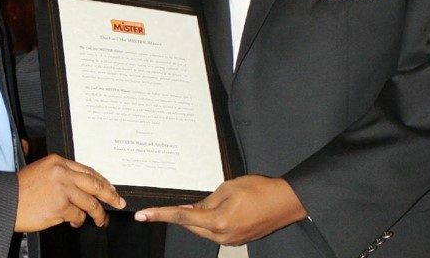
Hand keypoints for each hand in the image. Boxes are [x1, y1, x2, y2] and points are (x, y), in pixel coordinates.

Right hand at [15, 153, 125, 231]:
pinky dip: (79, 220)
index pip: (87, 171)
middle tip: (118, 202)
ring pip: (90, 202)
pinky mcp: (60, 206)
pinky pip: (78, 214)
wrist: (6, 201)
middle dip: (110, 195)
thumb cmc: (22, 190)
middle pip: (95, 183)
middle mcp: (62, 172)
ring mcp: (62, 189)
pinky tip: (76, 221)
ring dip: (97, 213)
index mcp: (58, 161)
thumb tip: (82, 187)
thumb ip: (62, 175)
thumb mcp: (42, 172)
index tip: (110, 189)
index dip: (102, 181)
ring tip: (100, 220)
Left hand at [135, 175, 305, 245]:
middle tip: (164, 207)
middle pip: (191, 226)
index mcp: (218, 221)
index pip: (183, 217)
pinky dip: (208, 222)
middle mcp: (223, 236)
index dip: (161, 215)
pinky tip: (209, 211)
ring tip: (195, 204)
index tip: (143, 215)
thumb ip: (207, 200)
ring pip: (203, 230)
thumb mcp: (228, 187)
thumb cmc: (259, 190)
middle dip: (179, 216)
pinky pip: (215, 232)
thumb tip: (193, 208)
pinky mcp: (238, 240)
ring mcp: (231, 241)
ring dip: (196, 218)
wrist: (285, 202)